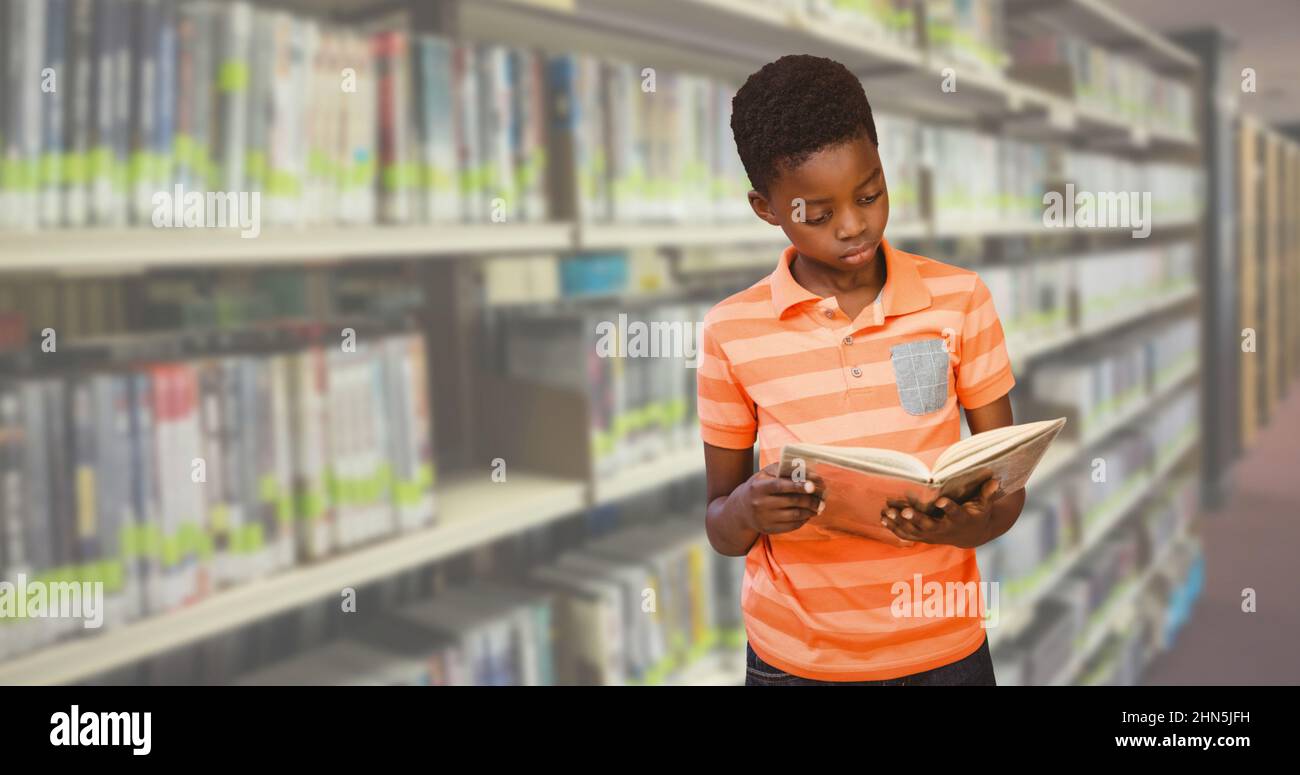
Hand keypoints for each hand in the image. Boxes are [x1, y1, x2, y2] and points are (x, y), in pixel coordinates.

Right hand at [733, 462, 825, 535]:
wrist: (741, 510)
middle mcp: (760, 504)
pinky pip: (792, 526)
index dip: (797, 485)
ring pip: (794, 515)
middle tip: (823, 496)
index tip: (813, 485)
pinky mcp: (769, 529)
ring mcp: (765, 518)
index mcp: (758, 487)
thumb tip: (807, 472)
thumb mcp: (765, 474)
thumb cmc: (758, 487)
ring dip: (810, 510)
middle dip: (811, 499)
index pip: (780, 486)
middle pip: (791, 501)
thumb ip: (783, 469)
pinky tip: (808, 514)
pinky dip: (804, 520)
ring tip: (819, 506)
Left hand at [879, 478, 999, 548]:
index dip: (948, 507)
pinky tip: (883, 519)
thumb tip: (996, 480)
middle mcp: (944, 529)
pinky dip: (895, 528)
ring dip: (899, 523)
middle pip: (929, 525)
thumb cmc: (976, 514)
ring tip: (886, 512)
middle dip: (916, 518)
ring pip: (914, 531)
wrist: (971, 535)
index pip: (954, 512)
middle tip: (904, 510)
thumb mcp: (985, 504)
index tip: (941, 501)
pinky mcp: (923, 537)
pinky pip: (907, 535)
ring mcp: (932, 535)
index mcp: (960, 519)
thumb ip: (987, 493)